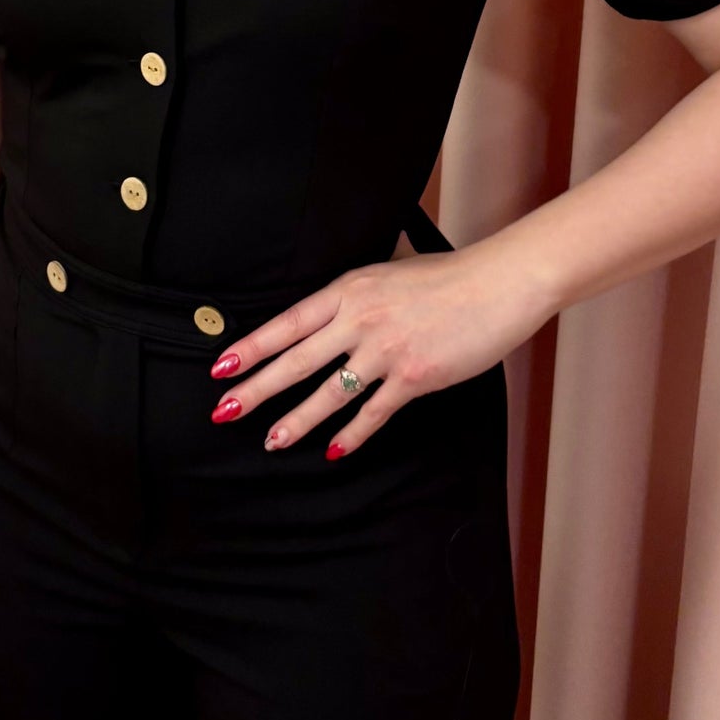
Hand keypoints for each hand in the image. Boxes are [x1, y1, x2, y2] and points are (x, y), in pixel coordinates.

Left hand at [209, 242, 551, 457]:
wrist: (497, 284)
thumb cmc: (447, 276)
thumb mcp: (389, 270)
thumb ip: (358, 289)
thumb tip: (335, 296)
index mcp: (349, 289)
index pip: (288, 323)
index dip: (252, 347)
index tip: (222, 366)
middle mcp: (360, 319)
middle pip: (297, 361)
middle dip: (257, 388)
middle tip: (225, 410)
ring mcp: (387, 350)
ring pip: (330, 392)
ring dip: (297, 420)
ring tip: (271, 440)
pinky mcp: (415, 377)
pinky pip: (374, 412)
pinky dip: (352, 434)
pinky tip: (334, 450)